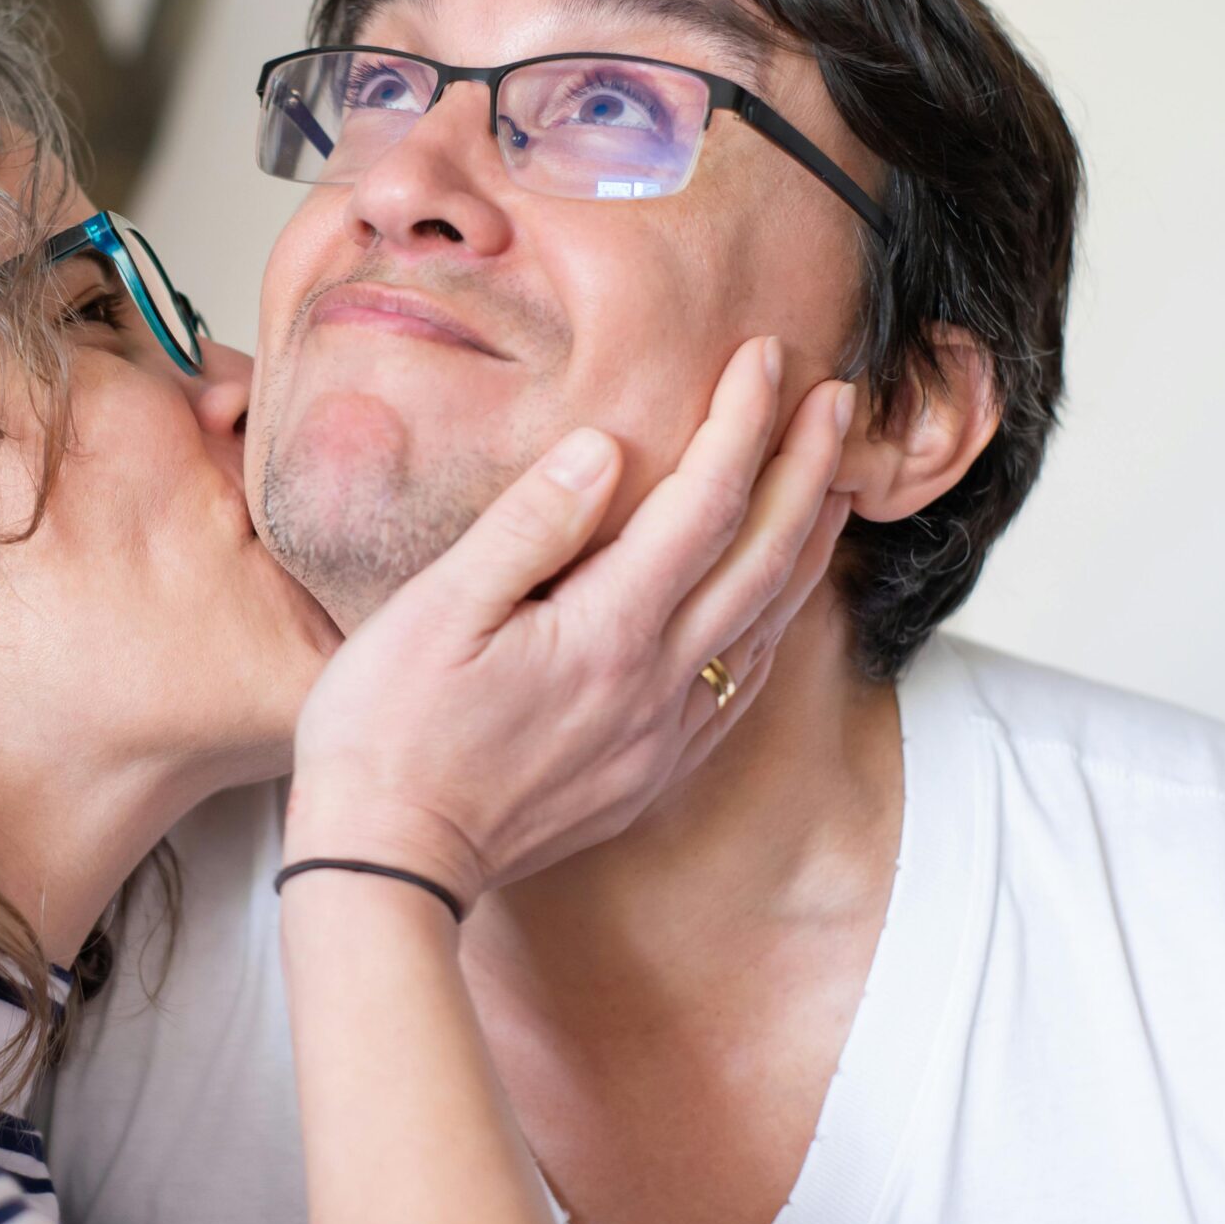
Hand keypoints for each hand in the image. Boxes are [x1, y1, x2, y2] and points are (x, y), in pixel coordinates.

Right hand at [288, 336, 851, 906]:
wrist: (388, 867)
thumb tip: (605, 450)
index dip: (742, 421)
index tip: (766, 356)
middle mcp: (656, 687)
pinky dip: (774, 629)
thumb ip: (528, 526)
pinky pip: (742, 689)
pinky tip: (775, 606)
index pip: (704, 503)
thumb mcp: (433, 612)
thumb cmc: (384, 736)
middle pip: (762, 559)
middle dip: (806, 470)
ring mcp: (660, 738)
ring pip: (767, 626)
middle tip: (840, 401)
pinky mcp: (648, 775)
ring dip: (806, 547)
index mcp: (607, 633)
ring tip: (832, 486)